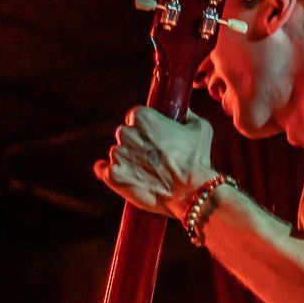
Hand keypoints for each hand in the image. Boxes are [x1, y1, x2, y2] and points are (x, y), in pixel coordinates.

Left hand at [95, 106, 215, 217]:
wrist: (191, 192)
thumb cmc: (196, 160)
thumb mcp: (200, 129)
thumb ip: (188, 115)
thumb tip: (185, 110)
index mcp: (143, 117)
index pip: (135, 116)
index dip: (145, 128)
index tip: (154, 137)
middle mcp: (126, 133)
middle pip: (125, 134)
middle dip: (136, 143)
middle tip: (152, 156)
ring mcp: (118, 155)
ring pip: (118, 153)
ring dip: (128, 160)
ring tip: (147, 172)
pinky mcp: (113, 175)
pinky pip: (103, 170)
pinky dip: (111, 173)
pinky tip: (124, 176)